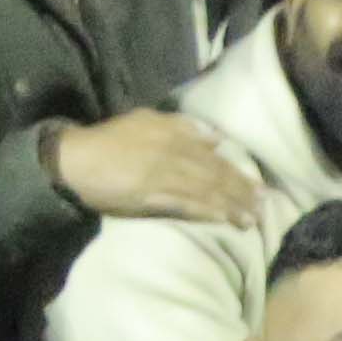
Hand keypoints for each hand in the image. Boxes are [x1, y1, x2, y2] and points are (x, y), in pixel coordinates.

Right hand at [49, 109, 263, 228]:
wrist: (77, 159)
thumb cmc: (109, 140)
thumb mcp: (146, 120)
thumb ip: (182, 126)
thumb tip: (216, 139)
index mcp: (172, 133)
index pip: (213, 155)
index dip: (237, 172)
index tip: (258, 186)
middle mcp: (172, 152)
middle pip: (214, 174)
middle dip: (241, 191)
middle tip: (264, 206)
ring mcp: (162, 176)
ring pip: (204, 190)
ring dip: (230, 205)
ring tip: (251, 220)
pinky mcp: (150, 197)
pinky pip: (184, 204)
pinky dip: (206, 212)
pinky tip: (223, 220)